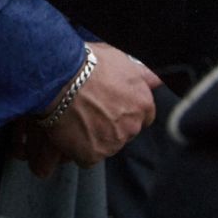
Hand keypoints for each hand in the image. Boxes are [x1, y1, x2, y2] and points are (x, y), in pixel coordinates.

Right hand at [28, 44, 161, 173]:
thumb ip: (140, 74)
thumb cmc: (88, 64)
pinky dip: (78, 149)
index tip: (113, 106)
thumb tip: (156, 80)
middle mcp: (132, 125)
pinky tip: (69, 133)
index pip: (144, 116)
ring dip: (95, 137)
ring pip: (106, 145)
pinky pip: (87, 157)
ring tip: (76, 120)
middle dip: (111, 124)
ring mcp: (112, 143)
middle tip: (90, 110)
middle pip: (125, 132)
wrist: (61, 78)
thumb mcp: (120, 59)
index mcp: (142, 103)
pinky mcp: (92, 155)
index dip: (127, 110)